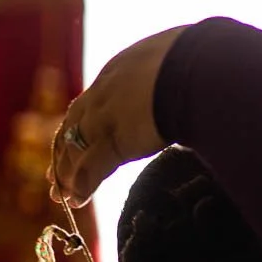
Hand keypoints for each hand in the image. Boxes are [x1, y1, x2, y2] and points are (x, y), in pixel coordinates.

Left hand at [49, 25, 190, 205]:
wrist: (202, 67)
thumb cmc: (207, 61)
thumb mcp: (182, 60)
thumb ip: (177, 74)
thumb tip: (196, 79)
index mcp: (121, 68)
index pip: (94, 99)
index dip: (82, 121)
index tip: (75, 136)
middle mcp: (105, 90)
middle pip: (74, 124)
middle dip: (63, 150)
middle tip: (55, 175)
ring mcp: (106, 115)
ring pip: (75, 147)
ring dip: (66, 173)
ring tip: (61, 196)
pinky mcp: (115, 140)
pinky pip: (91, 166)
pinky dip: (82, 185)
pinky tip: (77, 201)